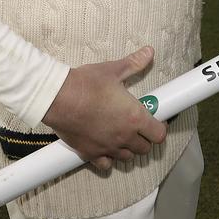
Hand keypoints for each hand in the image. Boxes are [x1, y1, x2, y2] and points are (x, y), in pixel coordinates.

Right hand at [41, 46, 166, 170]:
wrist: (58, 97)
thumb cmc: (86, 84)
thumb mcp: (113, 70)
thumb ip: (134, 63)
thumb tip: (148, 52)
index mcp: (134, 117)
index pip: (159, 134)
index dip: (160, 127)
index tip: (155, 120)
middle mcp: (124, 136)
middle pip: (145, 148)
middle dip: (144, 138)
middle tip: (137, 126)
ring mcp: (108, 147)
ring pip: (127, 157)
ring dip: (128, 148)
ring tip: (122, 135)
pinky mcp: (90, 153)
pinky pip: (106, 165)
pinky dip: (108, 159)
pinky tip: (105, 148)